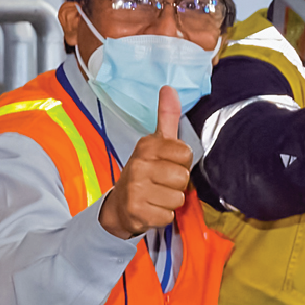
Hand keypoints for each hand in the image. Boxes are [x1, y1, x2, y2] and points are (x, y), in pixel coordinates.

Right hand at [99, 87, 194, 238]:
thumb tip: (169, 88)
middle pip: (183, 177)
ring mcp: (136, 190)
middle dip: (176, 184)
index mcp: (146, 147)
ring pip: (178, 198)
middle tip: (161, 183)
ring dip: (170, 201)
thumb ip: (166, 117)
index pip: (186, 154)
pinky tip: (151, 209)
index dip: (181, 163)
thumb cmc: (143, 173)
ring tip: (156, 197)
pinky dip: (162, 216)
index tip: (166, 164)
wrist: (118, 206)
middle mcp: (138, 166)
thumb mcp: (153, 145)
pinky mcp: (137, 212)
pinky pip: (168, 215)